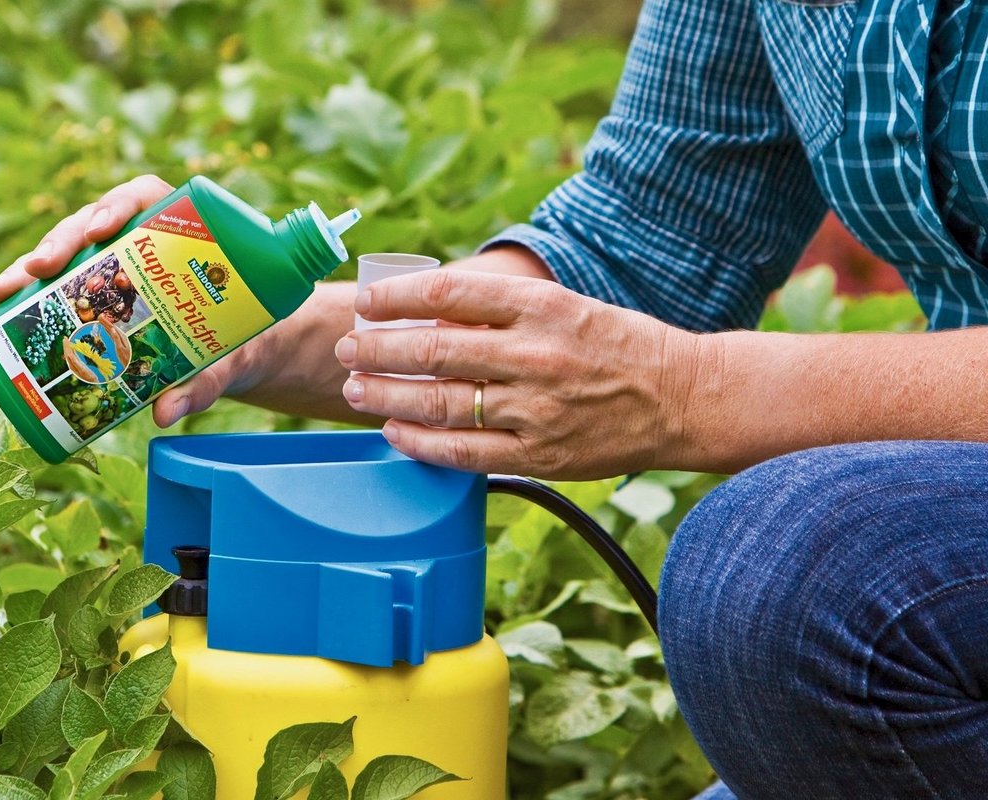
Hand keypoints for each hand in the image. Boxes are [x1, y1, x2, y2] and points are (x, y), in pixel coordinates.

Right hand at [0, 174, 251, 427]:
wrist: (243, 358)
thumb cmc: (242, 344)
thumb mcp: (230, 360)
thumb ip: (205, 383)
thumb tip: (164, 412)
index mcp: (182, 231)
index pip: (144, 198)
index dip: (117, 205)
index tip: (100, 229)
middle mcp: (141, 242)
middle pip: (93, 225)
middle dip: (60, 243)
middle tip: (39, 268)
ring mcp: (114, 267)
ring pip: (68, 256)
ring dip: (30, 270)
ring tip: (0, 291)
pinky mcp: (96, 294)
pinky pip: (59, 286)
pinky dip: (28, 294)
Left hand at [333, 268, 698, 479]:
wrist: (683, 398)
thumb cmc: (617, 346)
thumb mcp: (565, 308)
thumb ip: (501, 313)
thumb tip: (426, 315)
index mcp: (543, 307)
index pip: (449, 294)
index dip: (396, 297)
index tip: (366, 302)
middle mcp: (537, 355)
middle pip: (434, 350)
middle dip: (378, 350)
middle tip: (347, 348)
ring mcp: (537, 409)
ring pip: (441, 402)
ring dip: (387, 395)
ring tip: (355, 389)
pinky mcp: (540, 455)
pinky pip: (464, 451)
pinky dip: (421, 441)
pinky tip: (396, 431)